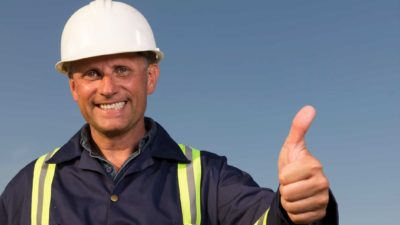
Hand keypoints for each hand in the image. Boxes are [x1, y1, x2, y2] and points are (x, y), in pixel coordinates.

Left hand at [278, 106, 329, 223]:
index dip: (283, 176)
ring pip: (292, 206)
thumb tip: (309, 107)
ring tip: (295, 193)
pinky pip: (298, 217)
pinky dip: (294, 212)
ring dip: (289, 201)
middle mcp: (323, 183)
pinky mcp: (320, 213)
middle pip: (288, 192)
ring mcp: (322, 199)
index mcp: (314, 165)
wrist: (298, 187)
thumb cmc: (294, 164)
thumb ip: (298, 128)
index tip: (290, 172)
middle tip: (292, 183)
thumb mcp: (292, 146)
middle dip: (285, 189)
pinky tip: (300, 204)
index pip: (285, 177)